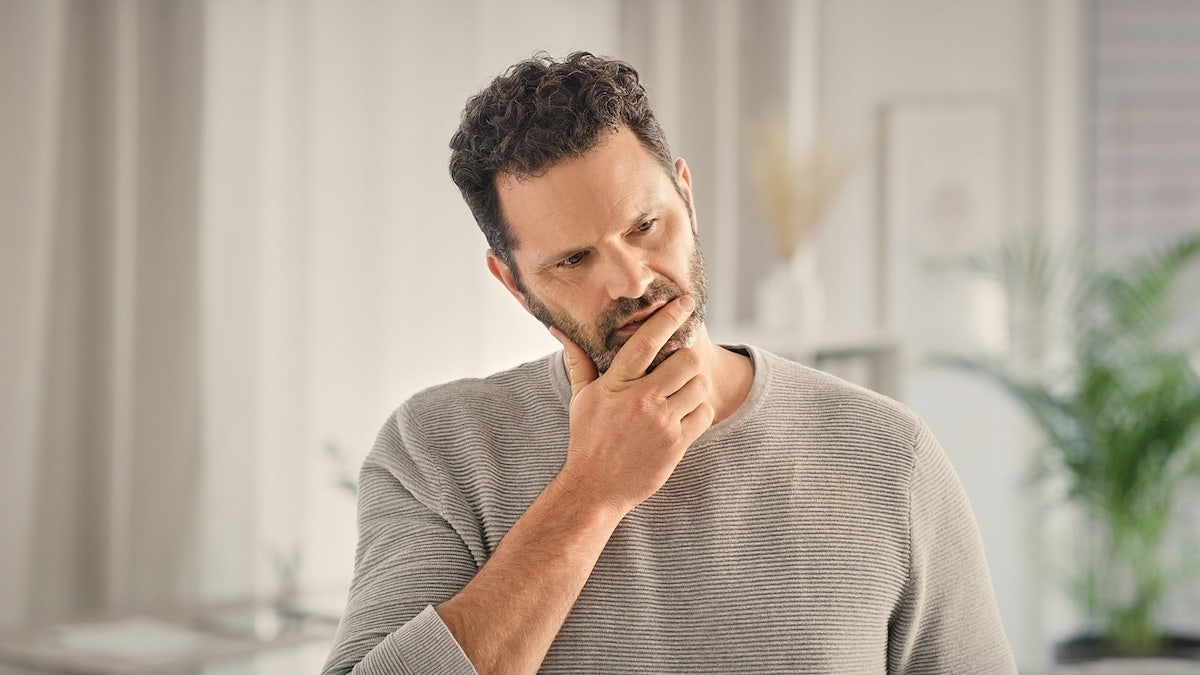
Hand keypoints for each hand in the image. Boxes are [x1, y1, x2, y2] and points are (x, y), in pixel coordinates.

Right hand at [548, 296, 714, 514]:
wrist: (596, 487)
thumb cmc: (588, 439)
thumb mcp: (581, 399)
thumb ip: (579, 362)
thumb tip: (560, 331)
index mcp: (616, 384)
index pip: (646, 341)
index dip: (668, 317)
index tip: (685, 303)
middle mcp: (640, 400)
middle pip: (686, 361)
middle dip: (688, 359)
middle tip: (682, 366)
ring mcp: (661, 422)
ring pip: (699, 386)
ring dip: (696, 386)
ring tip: (682, 392)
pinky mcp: (676, 443)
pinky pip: (704, 414)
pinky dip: (700, 411)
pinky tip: (685, 414)